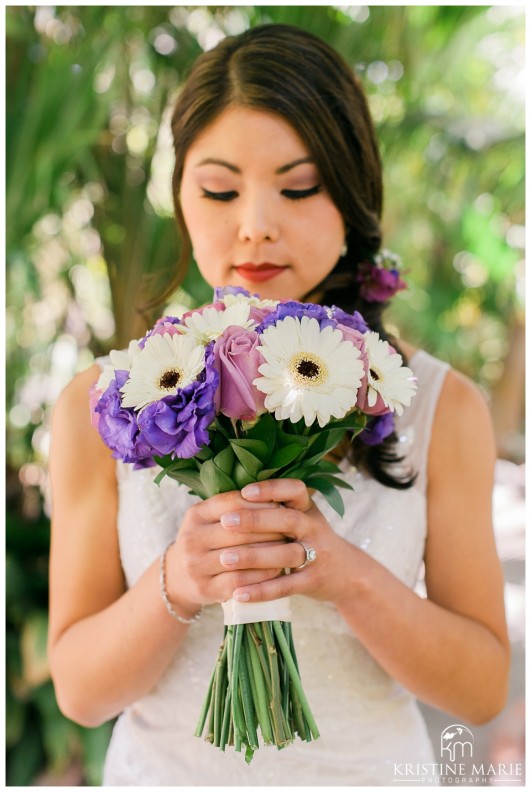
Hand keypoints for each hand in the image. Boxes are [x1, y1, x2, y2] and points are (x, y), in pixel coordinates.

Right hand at [164, 491, 286, 615]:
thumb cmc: (207, 540)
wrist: (178, 576)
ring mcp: (196, 565)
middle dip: (270, 529)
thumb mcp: (212, 518)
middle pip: (238, 530)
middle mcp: (192, 538)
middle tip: (292, 529)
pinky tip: (277, 571)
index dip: (261, 503)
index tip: (283, 505)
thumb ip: (236, 505)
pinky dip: (261, 576)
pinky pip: (239, 581)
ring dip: (269, 553)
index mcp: (196, 514)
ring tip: (289, 549)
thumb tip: (277, 495)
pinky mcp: (205, 588)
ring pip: (240, 556)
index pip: (233, 503)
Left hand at [217, 478, 357, 606]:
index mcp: (307, 508)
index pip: (294, 490)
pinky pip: (286, 586)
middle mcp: (314, 527)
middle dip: (255, 520)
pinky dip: (262, 590)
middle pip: (287, 520)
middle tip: (226, 522)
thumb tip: (228, 498)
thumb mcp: (300, 517)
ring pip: (286, 554)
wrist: (345, 573)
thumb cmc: (308, 539)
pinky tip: (238, 594)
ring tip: (224, 559)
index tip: (244, 492)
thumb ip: (273, 507)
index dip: (271, 489)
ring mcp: (317, 554)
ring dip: (254, 556)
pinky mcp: (313, 581)